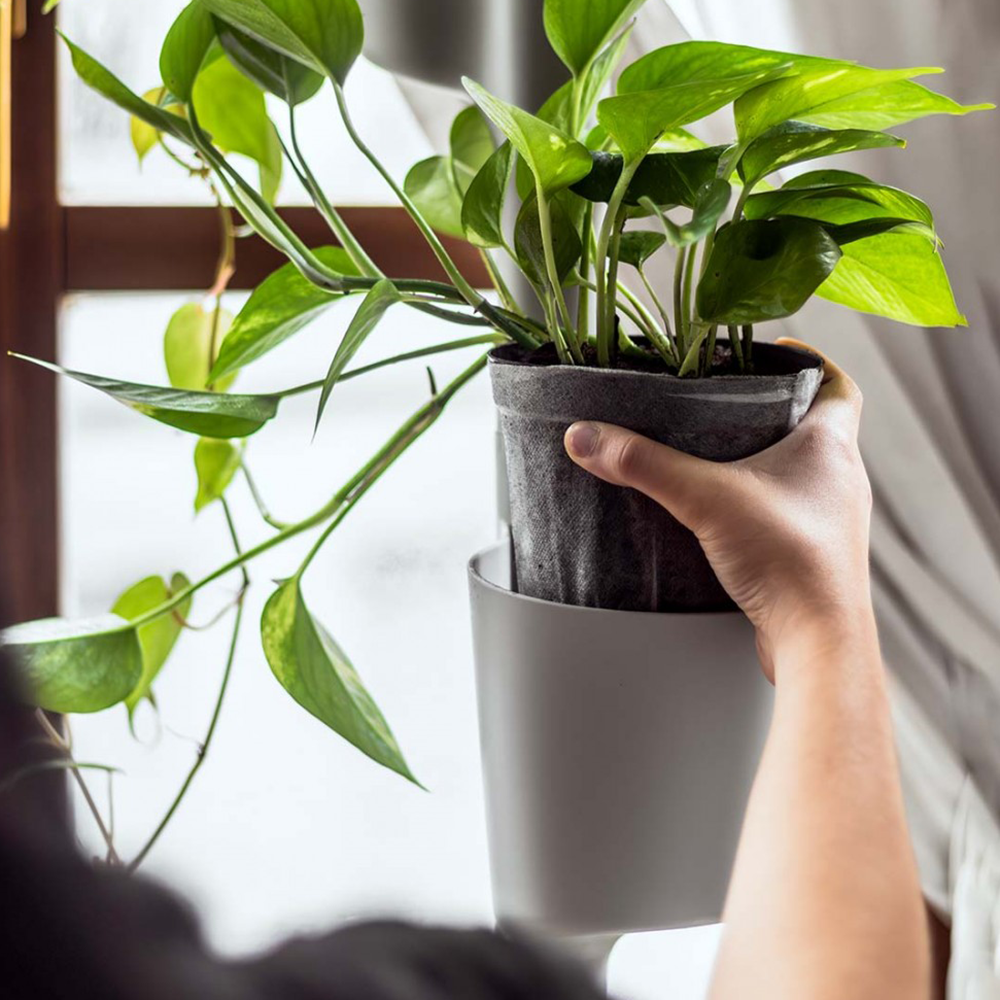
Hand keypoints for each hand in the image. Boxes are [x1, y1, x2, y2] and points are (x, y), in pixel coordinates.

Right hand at [564, 339, 874, 680]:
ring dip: (767, 458)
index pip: (836, 383)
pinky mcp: (813, 555)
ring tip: (717, 452)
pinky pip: (788, 512)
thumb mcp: (704, 497)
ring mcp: (829, 520)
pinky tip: (724, 512)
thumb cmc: (789, 561)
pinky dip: (760, 503)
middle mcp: (841, 479)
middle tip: (728, 400)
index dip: (809, 361)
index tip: (773, 351)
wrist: (817, 641)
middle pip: (815, 424)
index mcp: (831, 446)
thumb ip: (643, 464)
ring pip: (802, 472)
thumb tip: (586, 435)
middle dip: (774, 407)